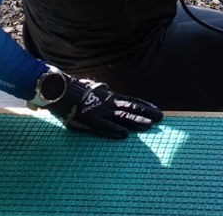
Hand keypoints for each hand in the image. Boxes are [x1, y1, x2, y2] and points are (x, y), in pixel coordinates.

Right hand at [44, 74, 162, 138]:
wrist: (61, 90)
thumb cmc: (76, 91)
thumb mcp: (92, 89)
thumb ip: (100, 92)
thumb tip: (103, 88)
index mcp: (110, 96)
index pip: (131, 100)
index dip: (144, 105)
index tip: (156, 109)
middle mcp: (109, 102)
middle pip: (132, 107)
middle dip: (147, 112)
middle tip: (161, 118)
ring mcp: (101, 111)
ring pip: (122, 116)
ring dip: (136, 120)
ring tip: (149, 125)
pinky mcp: (91, 119)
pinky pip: (105, 125)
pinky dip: (115, 129)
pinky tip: (125, 135)